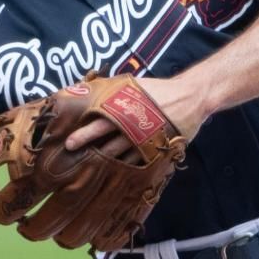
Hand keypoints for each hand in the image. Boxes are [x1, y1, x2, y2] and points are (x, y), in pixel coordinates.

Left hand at [64, 76, 205, 155]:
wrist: (190, 97)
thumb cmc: (158, 91)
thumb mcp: (134, 86)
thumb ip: (112, 91)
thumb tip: (86, 90)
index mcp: (127, 108)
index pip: (101, 120)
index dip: (84, 132)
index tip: (69, 141)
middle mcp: (134, 125)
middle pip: (107, 139)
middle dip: (89, 147)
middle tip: (73, 154)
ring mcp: (145, 140)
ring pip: (121, 154)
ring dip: (105, 160)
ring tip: (90, 168)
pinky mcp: (155, 150)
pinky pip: (136, 162)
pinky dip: (124, 167)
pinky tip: (113, 172)